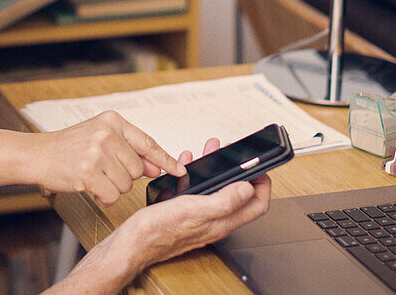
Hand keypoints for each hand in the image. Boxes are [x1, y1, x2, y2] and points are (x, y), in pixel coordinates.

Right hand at [27, 110, 185, 205]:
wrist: (37, 154)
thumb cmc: (68, 148)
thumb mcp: (99, 139)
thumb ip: (129, 151)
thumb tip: (157, 167)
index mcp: (112, 120)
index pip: (147, 142)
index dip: (165, 159)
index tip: (178, 169)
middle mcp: (106, 133)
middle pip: (137, 168)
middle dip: (124, 177)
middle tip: (103, 171)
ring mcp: (97, 152)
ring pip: (126, 184)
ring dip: (112, 188)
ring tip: (93, 177)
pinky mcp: (88, 172)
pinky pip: (112, 195)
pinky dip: (104, 198)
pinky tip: (90, 188)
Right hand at [123, 138, 271, 268]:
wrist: (133, 243)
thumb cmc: (159, 231)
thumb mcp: (194, 210)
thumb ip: (224, 201)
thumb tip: (247, 187)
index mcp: (222, 222)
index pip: (256, 205)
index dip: (262, 184)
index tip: (260, 167)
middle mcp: (214, 222)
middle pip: (237, 195)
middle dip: (238, 171)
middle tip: (234, 155)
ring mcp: (200, 218)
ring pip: (215, 191)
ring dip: (215, 170)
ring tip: (210, 152)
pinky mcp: (185, 214)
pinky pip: (196, 192)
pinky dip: (194, 177)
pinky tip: (185, 168)